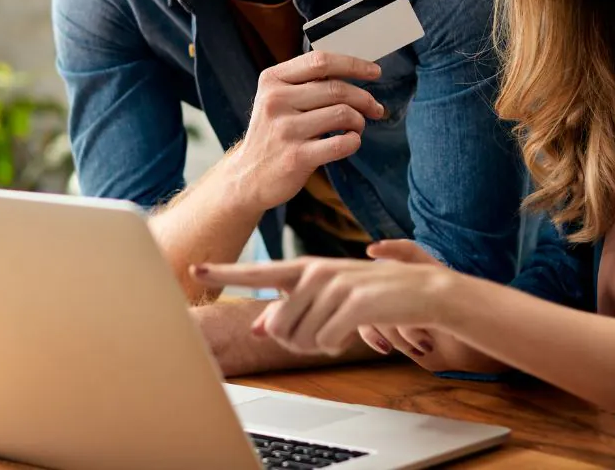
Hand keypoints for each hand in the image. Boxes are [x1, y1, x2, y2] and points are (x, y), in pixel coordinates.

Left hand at [191, 256, 459, 356]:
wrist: (420, 292)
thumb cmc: (371, 298)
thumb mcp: (329, 301)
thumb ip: (293, 311)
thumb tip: (258, 328)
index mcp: (305, 270)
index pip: (258, 272)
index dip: (225, 272)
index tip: (194, 268)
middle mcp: (314, 272)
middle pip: (277, 326)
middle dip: (294, 343)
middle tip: (321, 336)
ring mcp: (333, 284)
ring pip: (299, 337)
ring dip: (317, 346)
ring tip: (339, 330)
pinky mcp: (351, 301)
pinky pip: (325, 341)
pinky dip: (336, 345)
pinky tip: (352, 332)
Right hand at [226, 51, 384, 211]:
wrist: (248, 176)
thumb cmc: (272, 134)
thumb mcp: (277, 99)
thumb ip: (307, 83)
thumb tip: (354, 72)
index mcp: (272, 80)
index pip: (320, 61)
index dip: (353, 64)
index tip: (374, 72)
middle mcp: (276, 101)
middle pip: (336, 88)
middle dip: (364, 98)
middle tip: (375, 108)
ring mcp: (285, 130)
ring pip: (342, 114)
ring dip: (359, 121)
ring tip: (356, 128)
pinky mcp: (296, 157)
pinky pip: (341, 143)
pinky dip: (354, 141)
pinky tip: (350, 142)